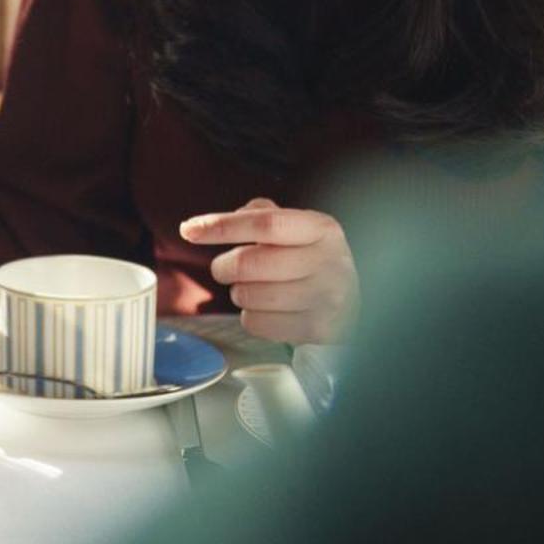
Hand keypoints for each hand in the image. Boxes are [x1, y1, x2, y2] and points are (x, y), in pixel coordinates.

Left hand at [178, 198, 357, 343]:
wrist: (353, 302)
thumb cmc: (312, 260)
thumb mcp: (297, 228)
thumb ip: (260, 214)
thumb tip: (216, 222)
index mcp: (322, 228)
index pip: (264, 223)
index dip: (222, 226)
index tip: (189, 230)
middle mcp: (329, 261)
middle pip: (250, 263)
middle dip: (224, 267)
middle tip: (224, 268)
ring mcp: (327, 298)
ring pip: (249, 296)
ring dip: (239, 293)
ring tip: (253, 289)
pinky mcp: (319, 329)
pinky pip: (258, 324)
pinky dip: (250, 317)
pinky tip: (266, 309)